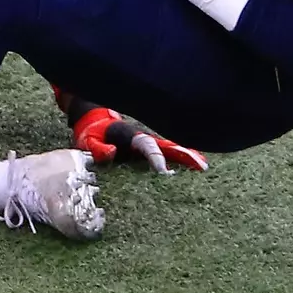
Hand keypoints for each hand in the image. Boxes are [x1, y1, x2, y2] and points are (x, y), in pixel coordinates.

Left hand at [72, 106, 209, 173]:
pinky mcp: (151, 147)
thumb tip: (112, 152)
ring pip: (173, 147)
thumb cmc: (92, 134)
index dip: (156, 158)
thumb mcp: (87, 142)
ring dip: (188, 155)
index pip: (147, 146)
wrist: (94, 121)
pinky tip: (197, 165)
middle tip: (201, 166)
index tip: (165, 172)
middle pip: (168, 145)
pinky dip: (184, 156)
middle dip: (184, 154)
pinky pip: (170, 151)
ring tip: (204, 166)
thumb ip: (98, 149)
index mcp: (130, 136)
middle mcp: (144, 137)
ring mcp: (150, 141)